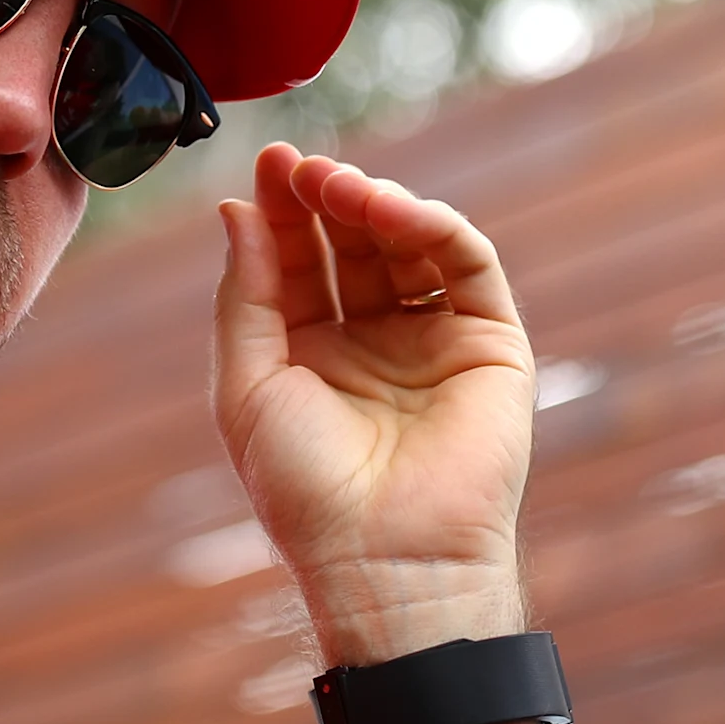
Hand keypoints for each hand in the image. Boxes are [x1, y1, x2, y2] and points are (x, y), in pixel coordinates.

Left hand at [212, 143, 540, 723]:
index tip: (267, 163)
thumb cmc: (305, 492)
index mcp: (311, 352)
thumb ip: (245, 294)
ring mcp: (433, 339)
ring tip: (336, 184)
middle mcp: (374, 339)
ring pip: (408, 244)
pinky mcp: (490, 343)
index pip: (299, 259)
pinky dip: (432, 226)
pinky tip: (390, 211)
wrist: (384, 560)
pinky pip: (465, 266)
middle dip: (325, 197)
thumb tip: (234, 209)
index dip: (282, 210)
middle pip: (352, 242)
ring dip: (373, 204)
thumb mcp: (248, 386)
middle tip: (300, 165)